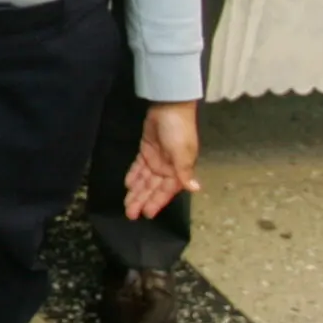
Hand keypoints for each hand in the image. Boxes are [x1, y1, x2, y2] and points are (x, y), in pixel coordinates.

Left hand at [124, 100, 200, 220]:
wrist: (169, 107)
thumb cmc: (178, 130)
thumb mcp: (182, 152)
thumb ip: (184, 172)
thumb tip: (195, 189)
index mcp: (179, 170)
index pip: (166, 191)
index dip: (156, 202)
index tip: (146, 215)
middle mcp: (168, 168)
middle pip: (153, 188)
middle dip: (142, 200)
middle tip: (130, 214)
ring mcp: (156, 159)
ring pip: (145, 180)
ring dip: (136, 192)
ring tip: (126, 204)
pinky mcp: (147, 150)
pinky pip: (139, 167)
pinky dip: (134, 176)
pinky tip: (128, 185)